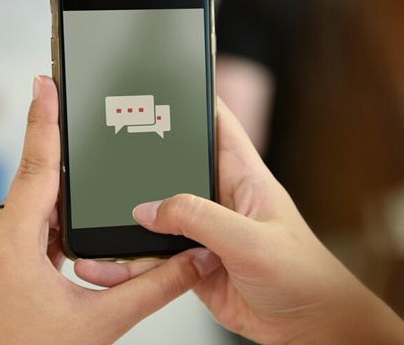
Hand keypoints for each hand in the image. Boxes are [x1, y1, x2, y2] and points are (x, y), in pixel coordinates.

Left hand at [0, 76, 220, 344]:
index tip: (44, 82)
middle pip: (33, 186)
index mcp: (12, 245)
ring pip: (27, 213)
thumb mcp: (99, 325)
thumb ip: (152, 289)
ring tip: (90, 191)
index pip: (35, 168)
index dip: (43, 121)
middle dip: (63, 161)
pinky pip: (20, 234)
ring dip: (58, 203)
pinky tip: (70, 244)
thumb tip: (193, 260)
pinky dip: (47, 230)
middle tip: (84, 126)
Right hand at [77, 100, 403, 344]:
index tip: (160, 83)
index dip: (192, 99)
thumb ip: (200, 219)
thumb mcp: (252, 240)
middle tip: (106, 153)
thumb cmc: (303, 276)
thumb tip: (150, 209)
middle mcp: (220, 198)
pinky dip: (130, 260)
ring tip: (97, 217)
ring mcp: (203, 231)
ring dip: (129, 219)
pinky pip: (153, 255)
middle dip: (141, 161)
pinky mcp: (190, 262)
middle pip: (173, 167)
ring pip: (156, 215)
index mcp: (243, 175)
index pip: (217, 123)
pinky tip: (111, 262)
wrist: (305, 326)